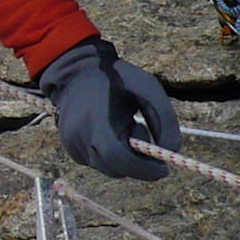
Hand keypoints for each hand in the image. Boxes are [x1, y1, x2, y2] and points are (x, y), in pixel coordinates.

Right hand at [38, 38, 179, 180]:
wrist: (79, 70)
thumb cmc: (118, 77)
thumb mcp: (149, 88)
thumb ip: (164, 119)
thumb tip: (170, 151)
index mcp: (97, 120)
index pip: (118, 159)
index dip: (144, 169)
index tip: (164, 169)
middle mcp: (79, 136)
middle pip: (114, 168)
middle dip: (136, 162)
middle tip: (144, 137)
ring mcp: (71, 143)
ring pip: (105, 167)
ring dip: (122, 158)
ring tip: (124, 126)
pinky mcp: (69, 146)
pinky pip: (95, 161)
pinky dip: (109, 155)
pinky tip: (111, 131)